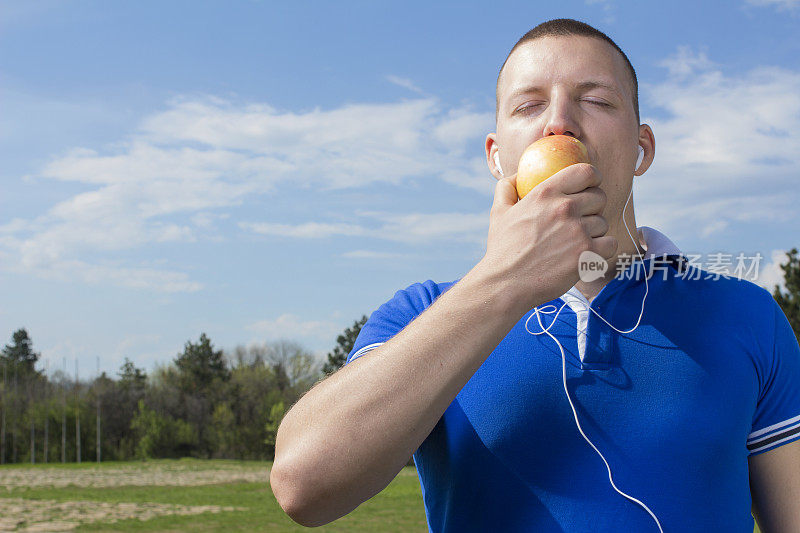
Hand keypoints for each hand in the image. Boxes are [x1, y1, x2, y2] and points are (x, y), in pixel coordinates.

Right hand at [480, 164, 617, 309]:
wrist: (505, 283)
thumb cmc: (502, 249)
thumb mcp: (498, 212)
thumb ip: (507, 187)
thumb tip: (518, 174)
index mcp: (546, 193)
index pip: (586, 172)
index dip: (592, 179)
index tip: (589, 188)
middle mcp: (564, 208)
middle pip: (599, 197)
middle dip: (592, 209)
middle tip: (579, 222)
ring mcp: (577, 231)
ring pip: (603, 223)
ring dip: (593, 233)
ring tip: (574, 244)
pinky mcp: (587, 254)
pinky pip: (610, 244)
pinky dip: (601, 251)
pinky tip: (586, 255)